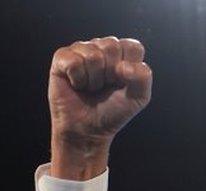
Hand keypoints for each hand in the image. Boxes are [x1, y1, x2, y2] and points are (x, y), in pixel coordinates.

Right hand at [47, 37, 151, 179]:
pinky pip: (73, 61)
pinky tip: (77, 85)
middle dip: (110, 74)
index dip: (129, 69)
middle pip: (112, 46)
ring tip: (91, 87)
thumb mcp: (139, 97)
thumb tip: (123, 65)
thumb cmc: (113, 111)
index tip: (122, 83)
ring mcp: (81, 50)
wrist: (88, 129)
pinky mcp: (62, 58)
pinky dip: (77, 79)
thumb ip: (143, 77)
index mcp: (123, 54)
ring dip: (94, 80)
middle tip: (105, 87)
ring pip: (93, 55)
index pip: (132, 46)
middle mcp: (102, 48)